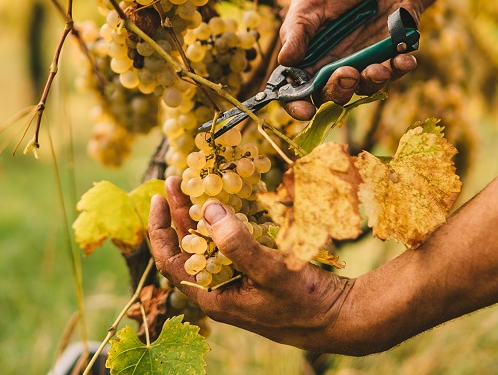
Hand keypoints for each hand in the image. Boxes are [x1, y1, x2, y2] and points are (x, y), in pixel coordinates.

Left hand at [147, 177, 373, 353]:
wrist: (339, 317)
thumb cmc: (302, 302)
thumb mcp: (268, 271)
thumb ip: (237, 243)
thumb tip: (209, 208)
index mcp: (213, 296)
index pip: (171, 261)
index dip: (160, 230)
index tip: (158, 198)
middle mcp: (221, 288)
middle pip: (189, 246)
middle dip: (181, 213)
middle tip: (176, 180)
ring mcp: (239, 280)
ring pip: (211, 243)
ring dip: (203, 215)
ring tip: (198, 185)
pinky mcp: (257, 272)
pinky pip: (234, 244)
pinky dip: (229, 222)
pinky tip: (232, 202)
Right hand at [279, 0, 421, 118]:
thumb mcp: (310, 1)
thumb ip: (297, 30)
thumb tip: (284, 60)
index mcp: (309, 56)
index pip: (296, 89)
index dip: (297, 104)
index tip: (305, 110)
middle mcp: (334, 67)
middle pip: (331, 95)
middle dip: (339, 91)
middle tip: (347, 73)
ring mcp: (363, 64)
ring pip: (364, 89)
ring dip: (371, 82)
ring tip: (378, 67)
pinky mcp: (390, 58)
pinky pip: (394, 72)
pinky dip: (399, 68)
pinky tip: (403, 58)